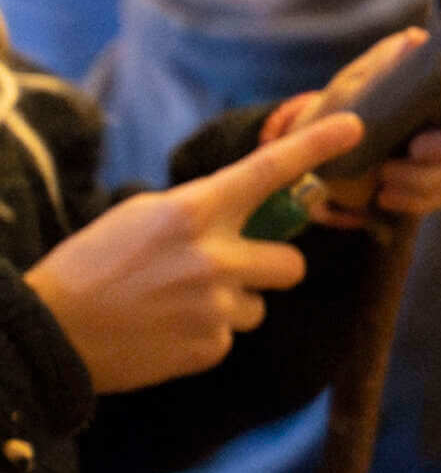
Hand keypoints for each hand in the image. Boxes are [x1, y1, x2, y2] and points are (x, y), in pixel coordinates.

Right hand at [27, 114, 363, 392]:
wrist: (52, 331)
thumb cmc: (93, 265)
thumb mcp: (141, 216)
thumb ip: (201, 212)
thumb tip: (249, 211)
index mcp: (193, 212)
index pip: (266, 172)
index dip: (315, 148)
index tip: (356, 127)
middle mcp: (214, 257)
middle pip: (291, 263)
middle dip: (270, 269)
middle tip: (228, 271)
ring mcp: (215, 305)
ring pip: (260, 304)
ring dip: (232, 304)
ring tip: (177, 304)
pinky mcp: (209, 346)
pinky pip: (230, 336)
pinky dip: (205, 334)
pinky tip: (166, 330)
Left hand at [265, 29, 440, 220]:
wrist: (319, 162)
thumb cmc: (334, 115)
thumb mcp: (349, 92)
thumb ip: (383, 71)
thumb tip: (414, 39)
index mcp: (433, 70)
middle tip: (416, 148)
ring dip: (426, 176)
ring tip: (384, 175)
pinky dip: (419, 197)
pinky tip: (386, 194)